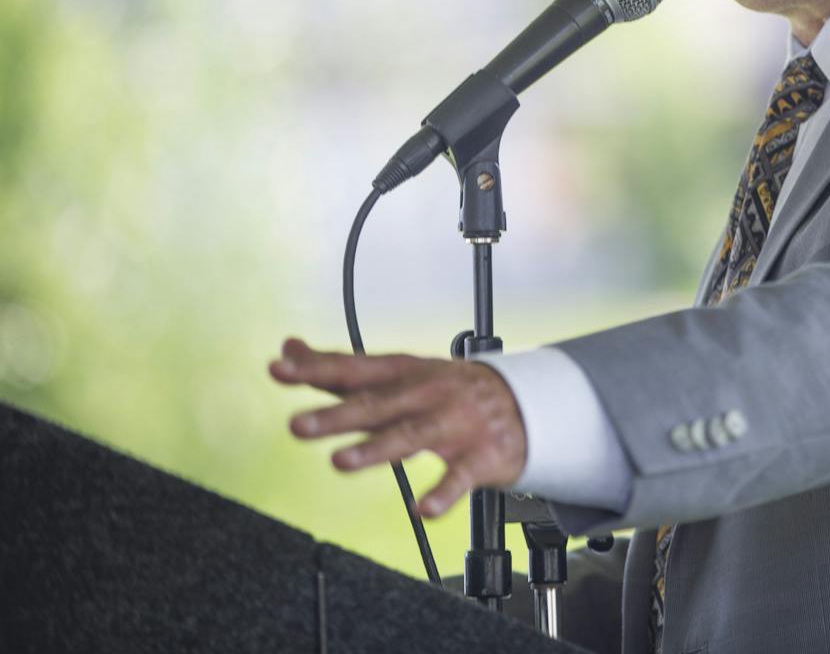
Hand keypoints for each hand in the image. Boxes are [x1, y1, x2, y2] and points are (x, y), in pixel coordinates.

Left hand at [269, 337, 526, 516]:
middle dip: (338, 415)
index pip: (355, 369)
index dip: (316, 369)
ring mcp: (455, 423)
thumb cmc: (447, 390)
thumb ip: (342, 368)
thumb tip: (289, 348)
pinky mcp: (480, 455)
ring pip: (412, 436)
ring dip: (376, 449)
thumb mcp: (398, 372)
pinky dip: (442, 494)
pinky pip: (460, 477)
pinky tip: (423, 509)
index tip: (280, 368)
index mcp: (405, 373)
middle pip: (378, 404)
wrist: (522, 404)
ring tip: (342, 461)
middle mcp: (427, 394)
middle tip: (298, 425)